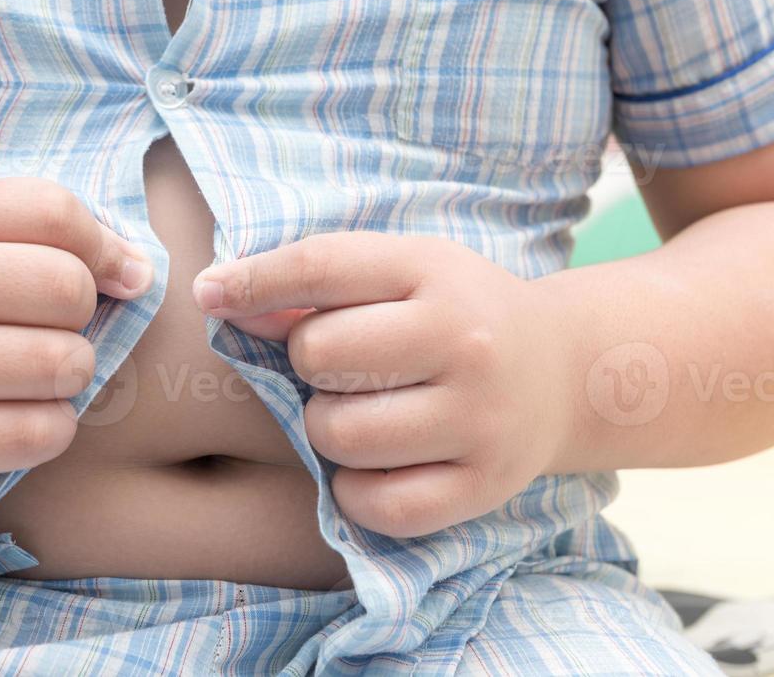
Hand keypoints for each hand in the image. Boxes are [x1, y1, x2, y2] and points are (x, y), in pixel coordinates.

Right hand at [0, 177, 153, 494]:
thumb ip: (46, 234)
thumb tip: (140, 272)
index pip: (53, 211)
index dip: (104, 245)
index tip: (112, 275)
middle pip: (65, 288)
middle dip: (83, 315)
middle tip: (53, 330)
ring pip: (62, 362)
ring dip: (71, 374)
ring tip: (36, 375)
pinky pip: (40, 433)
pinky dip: (53, 428)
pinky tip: (23, 417)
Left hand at [190, 231, 575, 537]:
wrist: (565, 372)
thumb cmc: (455, 312)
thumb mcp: (401, 272)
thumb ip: (315, 283)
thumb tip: (218, 297)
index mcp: (436, 273)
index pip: (322, 268)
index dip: (252, 281)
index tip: (208, 292)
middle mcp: (466, 342)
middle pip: (320, 356)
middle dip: (309, 362)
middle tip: (345, 366)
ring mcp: (480, 419)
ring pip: (338, 434)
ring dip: (327, 428)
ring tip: (363, 411)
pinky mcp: (484, 487)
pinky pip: (376, 504)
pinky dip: (354, 491)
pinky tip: (373, 464)